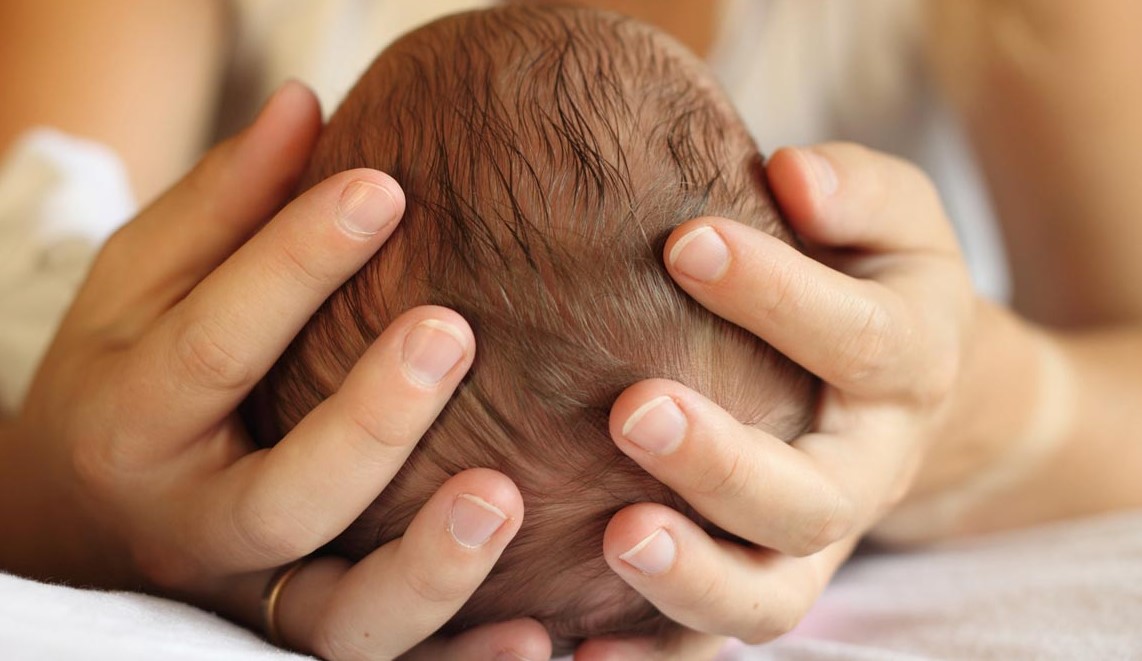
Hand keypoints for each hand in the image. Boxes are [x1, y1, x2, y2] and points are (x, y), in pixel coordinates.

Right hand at [3, 82, 549, 660]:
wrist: (88, 514)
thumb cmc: (135, 375)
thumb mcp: (142, 289)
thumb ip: (221, 208)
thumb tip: (303, 102)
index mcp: (140, 419)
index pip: (217, 342)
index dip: (294, 262)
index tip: (386, 185)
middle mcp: (196, 527)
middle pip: (283, 495)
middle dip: (368, 419)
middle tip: (451, 330)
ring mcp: (258, 600)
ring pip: (341, 619)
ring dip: (429, 571)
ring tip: (507, 496)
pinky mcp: (307, 644)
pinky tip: (540, 638)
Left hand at [578, 143, 974, 657]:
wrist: (894, 383)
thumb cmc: (871, 277)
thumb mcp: (892, 219)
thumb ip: (855, 192)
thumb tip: (792, 173)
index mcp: (906, 369)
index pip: (858, 341)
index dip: (777, 297)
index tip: (684, 244)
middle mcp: (864, 471)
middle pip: (810, 501)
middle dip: (722, 465)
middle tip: (631, 410)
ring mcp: (811, 543)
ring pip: (768, 596)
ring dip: (691, 579)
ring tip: (616, 538)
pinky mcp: (760, 580)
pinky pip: (713, 641)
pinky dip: (653, 656)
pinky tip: (579, 647)